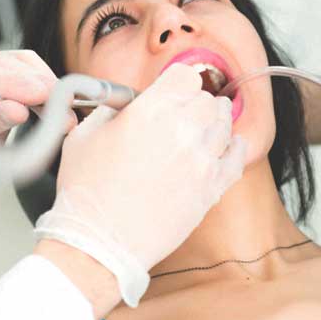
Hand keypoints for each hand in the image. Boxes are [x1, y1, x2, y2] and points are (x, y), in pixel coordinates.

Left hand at [0, 48, 76, 207]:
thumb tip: (19, 110)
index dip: (12, 83)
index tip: (43, 95)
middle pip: (1, 62)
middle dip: (37, 85)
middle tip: (66, 109)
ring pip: (18, 62)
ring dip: (44, 85)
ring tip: (64, 111)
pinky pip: (22, 69)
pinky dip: (41, 86)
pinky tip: (54, 103)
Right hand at [34, 64, 246, 306]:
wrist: (99, 243)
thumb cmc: (87, 194)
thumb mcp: (83, 136)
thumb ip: (110, 109)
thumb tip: (125, 101)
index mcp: (150, 111)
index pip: (185, 76)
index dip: (178, 81)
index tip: (173, 89)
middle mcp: (181, 130)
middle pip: (207, 100)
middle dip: (195, 102)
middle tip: (184, 112)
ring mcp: (201, 160)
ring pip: (224, 125)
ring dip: (214, 122)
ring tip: (203, 127)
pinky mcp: (211, 188)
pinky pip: (236, 159)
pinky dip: (234, 148)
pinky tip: (229, 146)